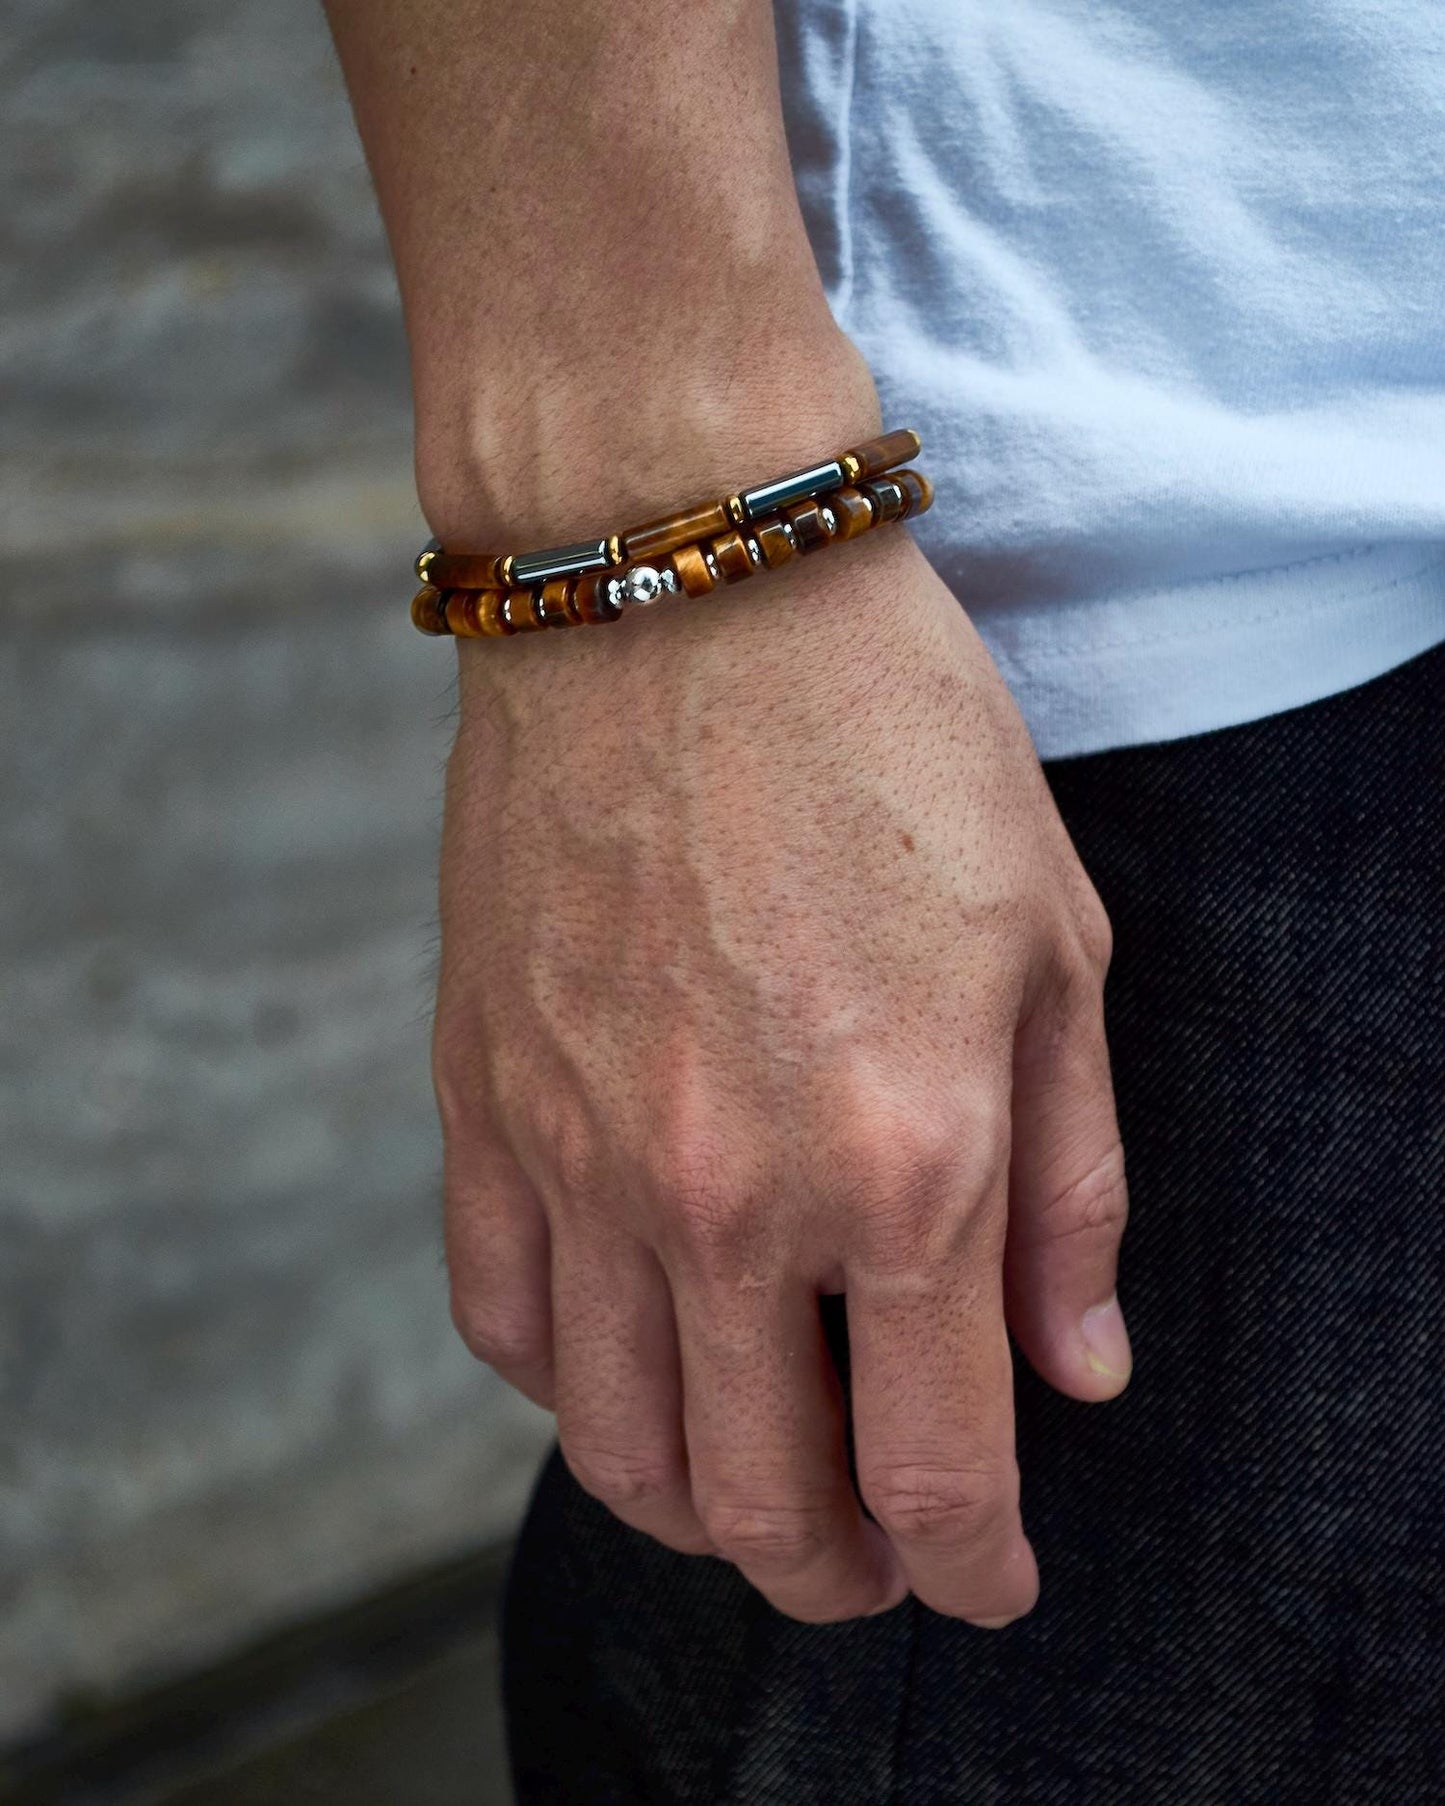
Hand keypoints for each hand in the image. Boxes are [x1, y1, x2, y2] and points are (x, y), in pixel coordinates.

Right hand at [433, 527, 1130, 1625]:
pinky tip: (627, 1355)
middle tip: (874, 1560)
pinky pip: (502, 1319)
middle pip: (763, 1503)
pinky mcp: (479, 1099)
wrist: (679, 580)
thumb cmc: (892, 738)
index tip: (990, 1580)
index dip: (975, 1565)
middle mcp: (729, 1196)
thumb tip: (1078, 1373)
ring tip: (752, 1488)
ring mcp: (580, 1156)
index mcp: (908, 1163)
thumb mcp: (1057, 945)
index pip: (938, 1470)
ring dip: (697, 1512)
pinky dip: (569, 1388)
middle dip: (838, 1575)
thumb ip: (1072, 1186)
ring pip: (617, 1445)